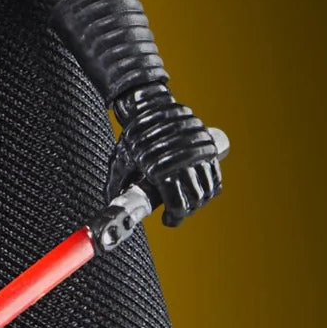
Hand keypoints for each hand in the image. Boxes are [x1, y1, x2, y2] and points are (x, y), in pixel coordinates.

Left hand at [108, 84, 223, 224]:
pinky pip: (216, 176)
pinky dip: (211, 187)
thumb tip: (110, 204)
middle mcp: (183, 162)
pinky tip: (201, 191)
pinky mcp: (209, 147)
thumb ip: (117, 185)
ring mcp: (199, 154)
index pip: (178, 205)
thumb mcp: (121, 161)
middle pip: (195, 200)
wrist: (151, 108)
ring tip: (188, 201)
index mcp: (160, 169)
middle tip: (176, 211)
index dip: (174, 217)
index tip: (168, 220)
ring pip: (209, 189)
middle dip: (186, 210)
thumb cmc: (133, 136)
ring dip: (199, 200)